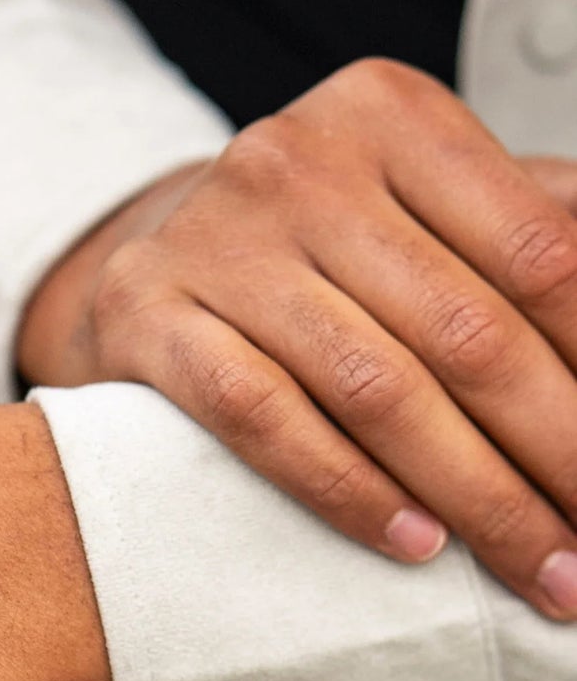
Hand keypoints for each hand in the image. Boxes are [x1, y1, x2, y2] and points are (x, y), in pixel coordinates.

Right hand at [19, 57, 576, 619]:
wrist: (152, 255)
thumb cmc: (310, 244)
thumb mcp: (422, 207)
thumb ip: (531, 238)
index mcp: (388, 115)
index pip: (539, 253)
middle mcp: (295, 162)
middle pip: (465, 332)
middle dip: (553, 450)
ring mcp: (211, 240)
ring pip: (372, 387)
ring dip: (473, 495)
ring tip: (533, 564)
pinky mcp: (145, 315)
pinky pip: (262, 417)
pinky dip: (346, 488)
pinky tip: (413, 541)